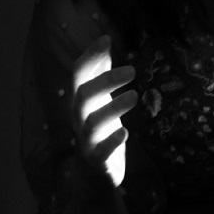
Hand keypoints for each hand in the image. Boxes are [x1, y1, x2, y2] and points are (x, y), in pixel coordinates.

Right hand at [72, 37, 137, 188]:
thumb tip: (105, 38)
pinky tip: (125, 134)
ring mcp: (86, 139)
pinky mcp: (96, 160)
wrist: (92, 175)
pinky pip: (100, 151)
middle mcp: (79, 117)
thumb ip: (100, 70)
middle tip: (133, 70)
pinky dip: (111, 142)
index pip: (78, 73)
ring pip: (92, 122)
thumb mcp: (98, 99)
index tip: (107, 38)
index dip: (90, 55)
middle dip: (105, 81)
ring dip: (113, 108)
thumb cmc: (99, 130)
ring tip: (135, 96)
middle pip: (84, 95)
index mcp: (81, 100)